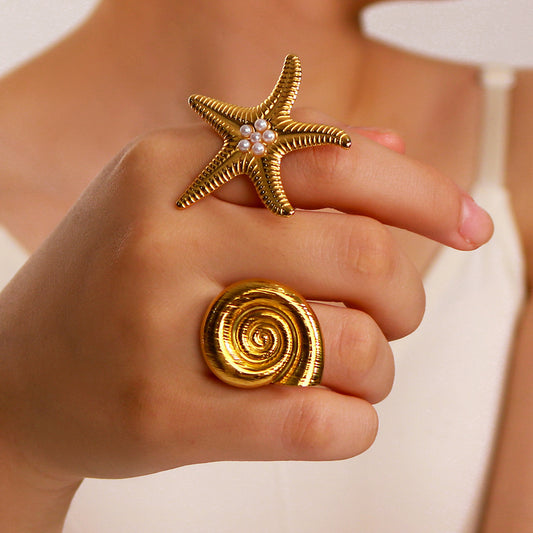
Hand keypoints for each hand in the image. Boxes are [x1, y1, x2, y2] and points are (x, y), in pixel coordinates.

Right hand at [0, 118, 491, 486]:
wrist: (17, 379)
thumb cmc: (110, 283)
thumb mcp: (172, 199)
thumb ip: (277, 165)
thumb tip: (387, 147)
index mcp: (168, 170)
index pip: (329, 161)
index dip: (417, 192)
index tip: (467, 223)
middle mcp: (162, 237)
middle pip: (355, 253)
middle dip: (405, 292)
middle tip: (396, 312)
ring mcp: (157, 330)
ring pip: (346, 341)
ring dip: (380, 362)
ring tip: (357, 367)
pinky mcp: (164, 418)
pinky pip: (313, 422)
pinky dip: (354, 422)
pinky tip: (340, 415)